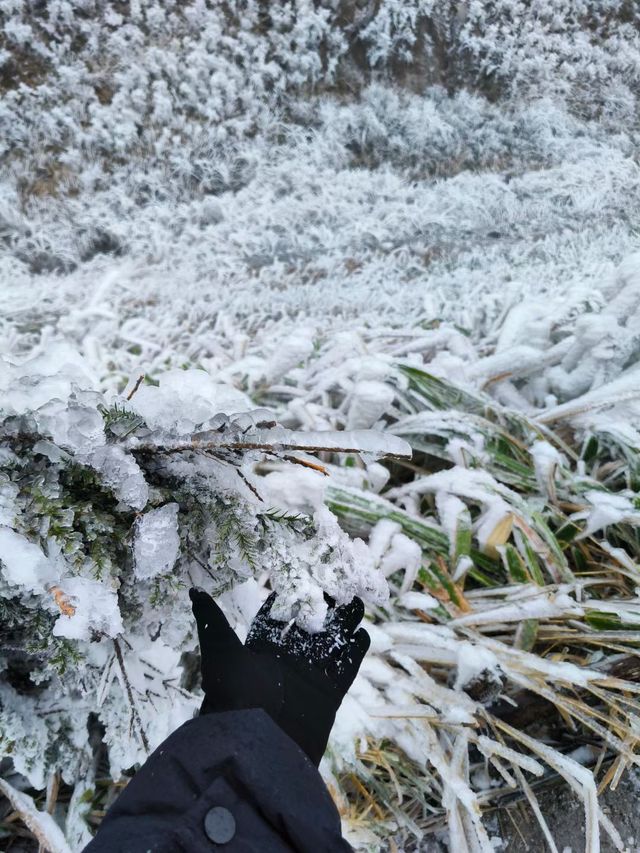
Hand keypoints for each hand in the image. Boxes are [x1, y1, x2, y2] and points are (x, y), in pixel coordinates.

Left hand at [189, 588, 369, 765]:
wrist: (257, 749)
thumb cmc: (235, 700)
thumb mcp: (221, 655)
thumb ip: (212, 622)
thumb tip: (194, 591)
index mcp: (260, 653)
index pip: (274, 620)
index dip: (285, 600)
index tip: (297, 576)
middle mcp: (285, 664)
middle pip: (308, 629)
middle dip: (323, 609)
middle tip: (339, 585)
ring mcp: (308, 680)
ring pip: (330, 645)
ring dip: (344, 625)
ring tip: (357, 602)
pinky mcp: (328, 697)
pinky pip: (345, 670)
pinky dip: (354, 653)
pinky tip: (363, 634)